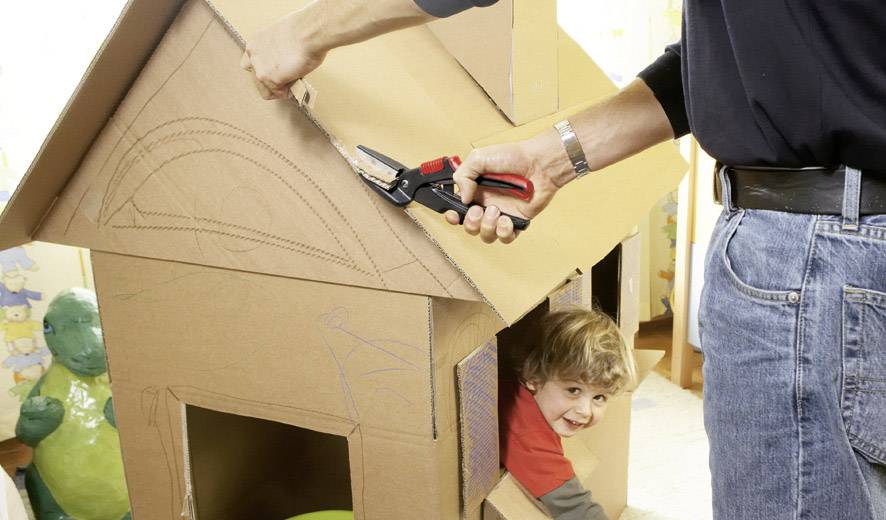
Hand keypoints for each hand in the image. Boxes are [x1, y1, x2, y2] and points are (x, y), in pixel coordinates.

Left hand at [240, 11, 326, 99]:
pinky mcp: (272, 80)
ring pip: (266, 90)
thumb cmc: (302, 29)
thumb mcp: (281, 37)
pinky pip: (279, 94)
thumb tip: (284, 62)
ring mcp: (261, 70)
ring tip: (292, 84)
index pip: (250, 64)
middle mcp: (253, 56)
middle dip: (271, 81)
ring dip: (278, 89)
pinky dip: (288, 92)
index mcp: (255, 43)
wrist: (309, 31)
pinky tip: (297, 86)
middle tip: (286, 80)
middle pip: (256, 79)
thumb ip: (276, 51)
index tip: (275, 71)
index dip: (264, 69)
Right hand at [445, 134, 568, 243]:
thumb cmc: (513, 157)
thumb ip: (463, 176)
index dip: (453, 217)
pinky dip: (503, 233)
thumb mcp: (479, 158)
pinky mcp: (518, 221)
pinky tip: (506, 220)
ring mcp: (502, 214)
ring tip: (496, 211)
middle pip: (470, 227)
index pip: (459, 210)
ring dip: (487, 227)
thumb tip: (463, 198)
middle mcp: (487, 204)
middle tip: (479, 209)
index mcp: (476, 191)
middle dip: (471, 222)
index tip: (454, 215)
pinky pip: (506, 238)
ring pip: (486, 236)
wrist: (539, 163)